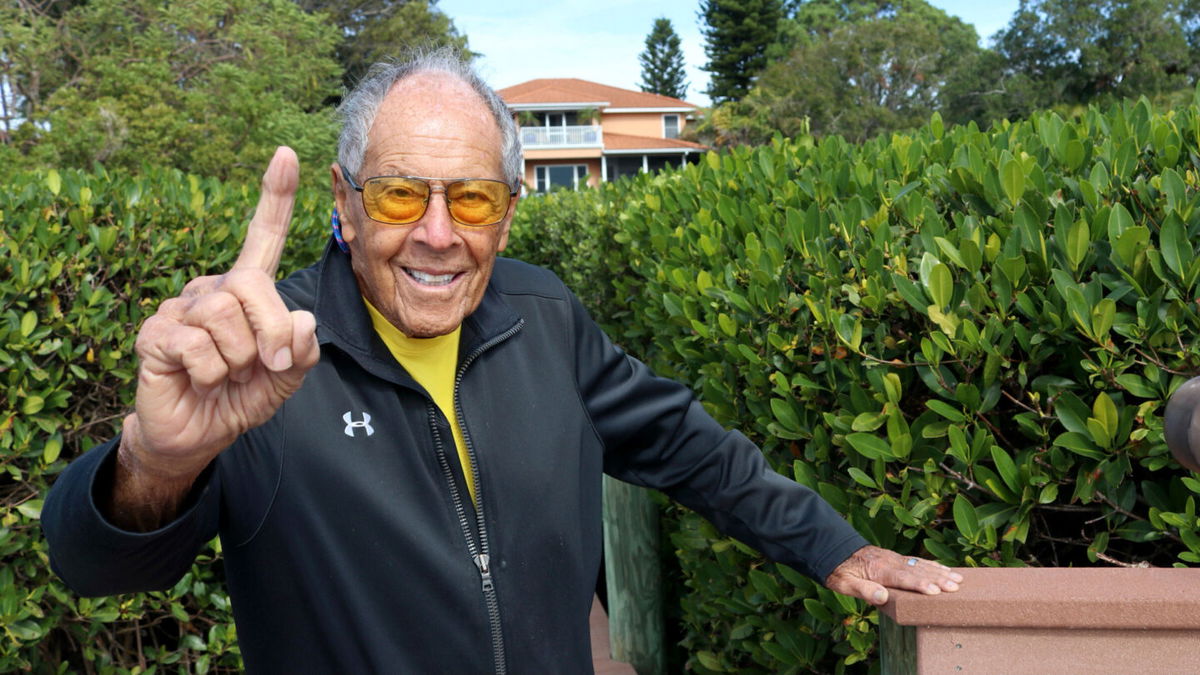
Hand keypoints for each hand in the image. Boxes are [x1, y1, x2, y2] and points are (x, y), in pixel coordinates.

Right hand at [109, 147, 319, 527]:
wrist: (200, 435)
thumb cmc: (242, 396)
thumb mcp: (287, 376)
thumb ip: (303, 349)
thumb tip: (303, 320)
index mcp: (247, 291)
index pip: (262, 237)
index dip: (275, 197)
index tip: (287, 155)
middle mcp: (212, 289)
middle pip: (252, 286)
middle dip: (271, 331)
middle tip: (268, 366)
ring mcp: (180, 309)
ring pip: (225, 317)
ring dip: (240, 358)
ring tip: (227, 374)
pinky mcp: (155, 334)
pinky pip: (199, 346)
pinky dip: (212, 373)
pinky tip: (199, 380)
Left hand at [824, 545, 962, 605]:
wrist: (834, 550)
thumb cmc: (839, 571)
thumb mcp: (845, 584)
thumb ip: (864, 590)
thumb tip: (882, 597)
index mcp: (879, 570)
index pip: (903, 579)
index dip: (919, 585)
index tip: (935, 591)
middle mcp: (890, 562)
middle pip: (917, 571)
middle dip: (938, 579)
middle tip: (956, 586)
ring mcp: (894, 558)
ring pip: (921, 565)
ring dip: (940, 572)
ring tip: (958, 579)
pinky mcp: (896, 558)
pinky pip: (918, 561)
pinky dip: (932, 565)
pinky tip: (944, 569)